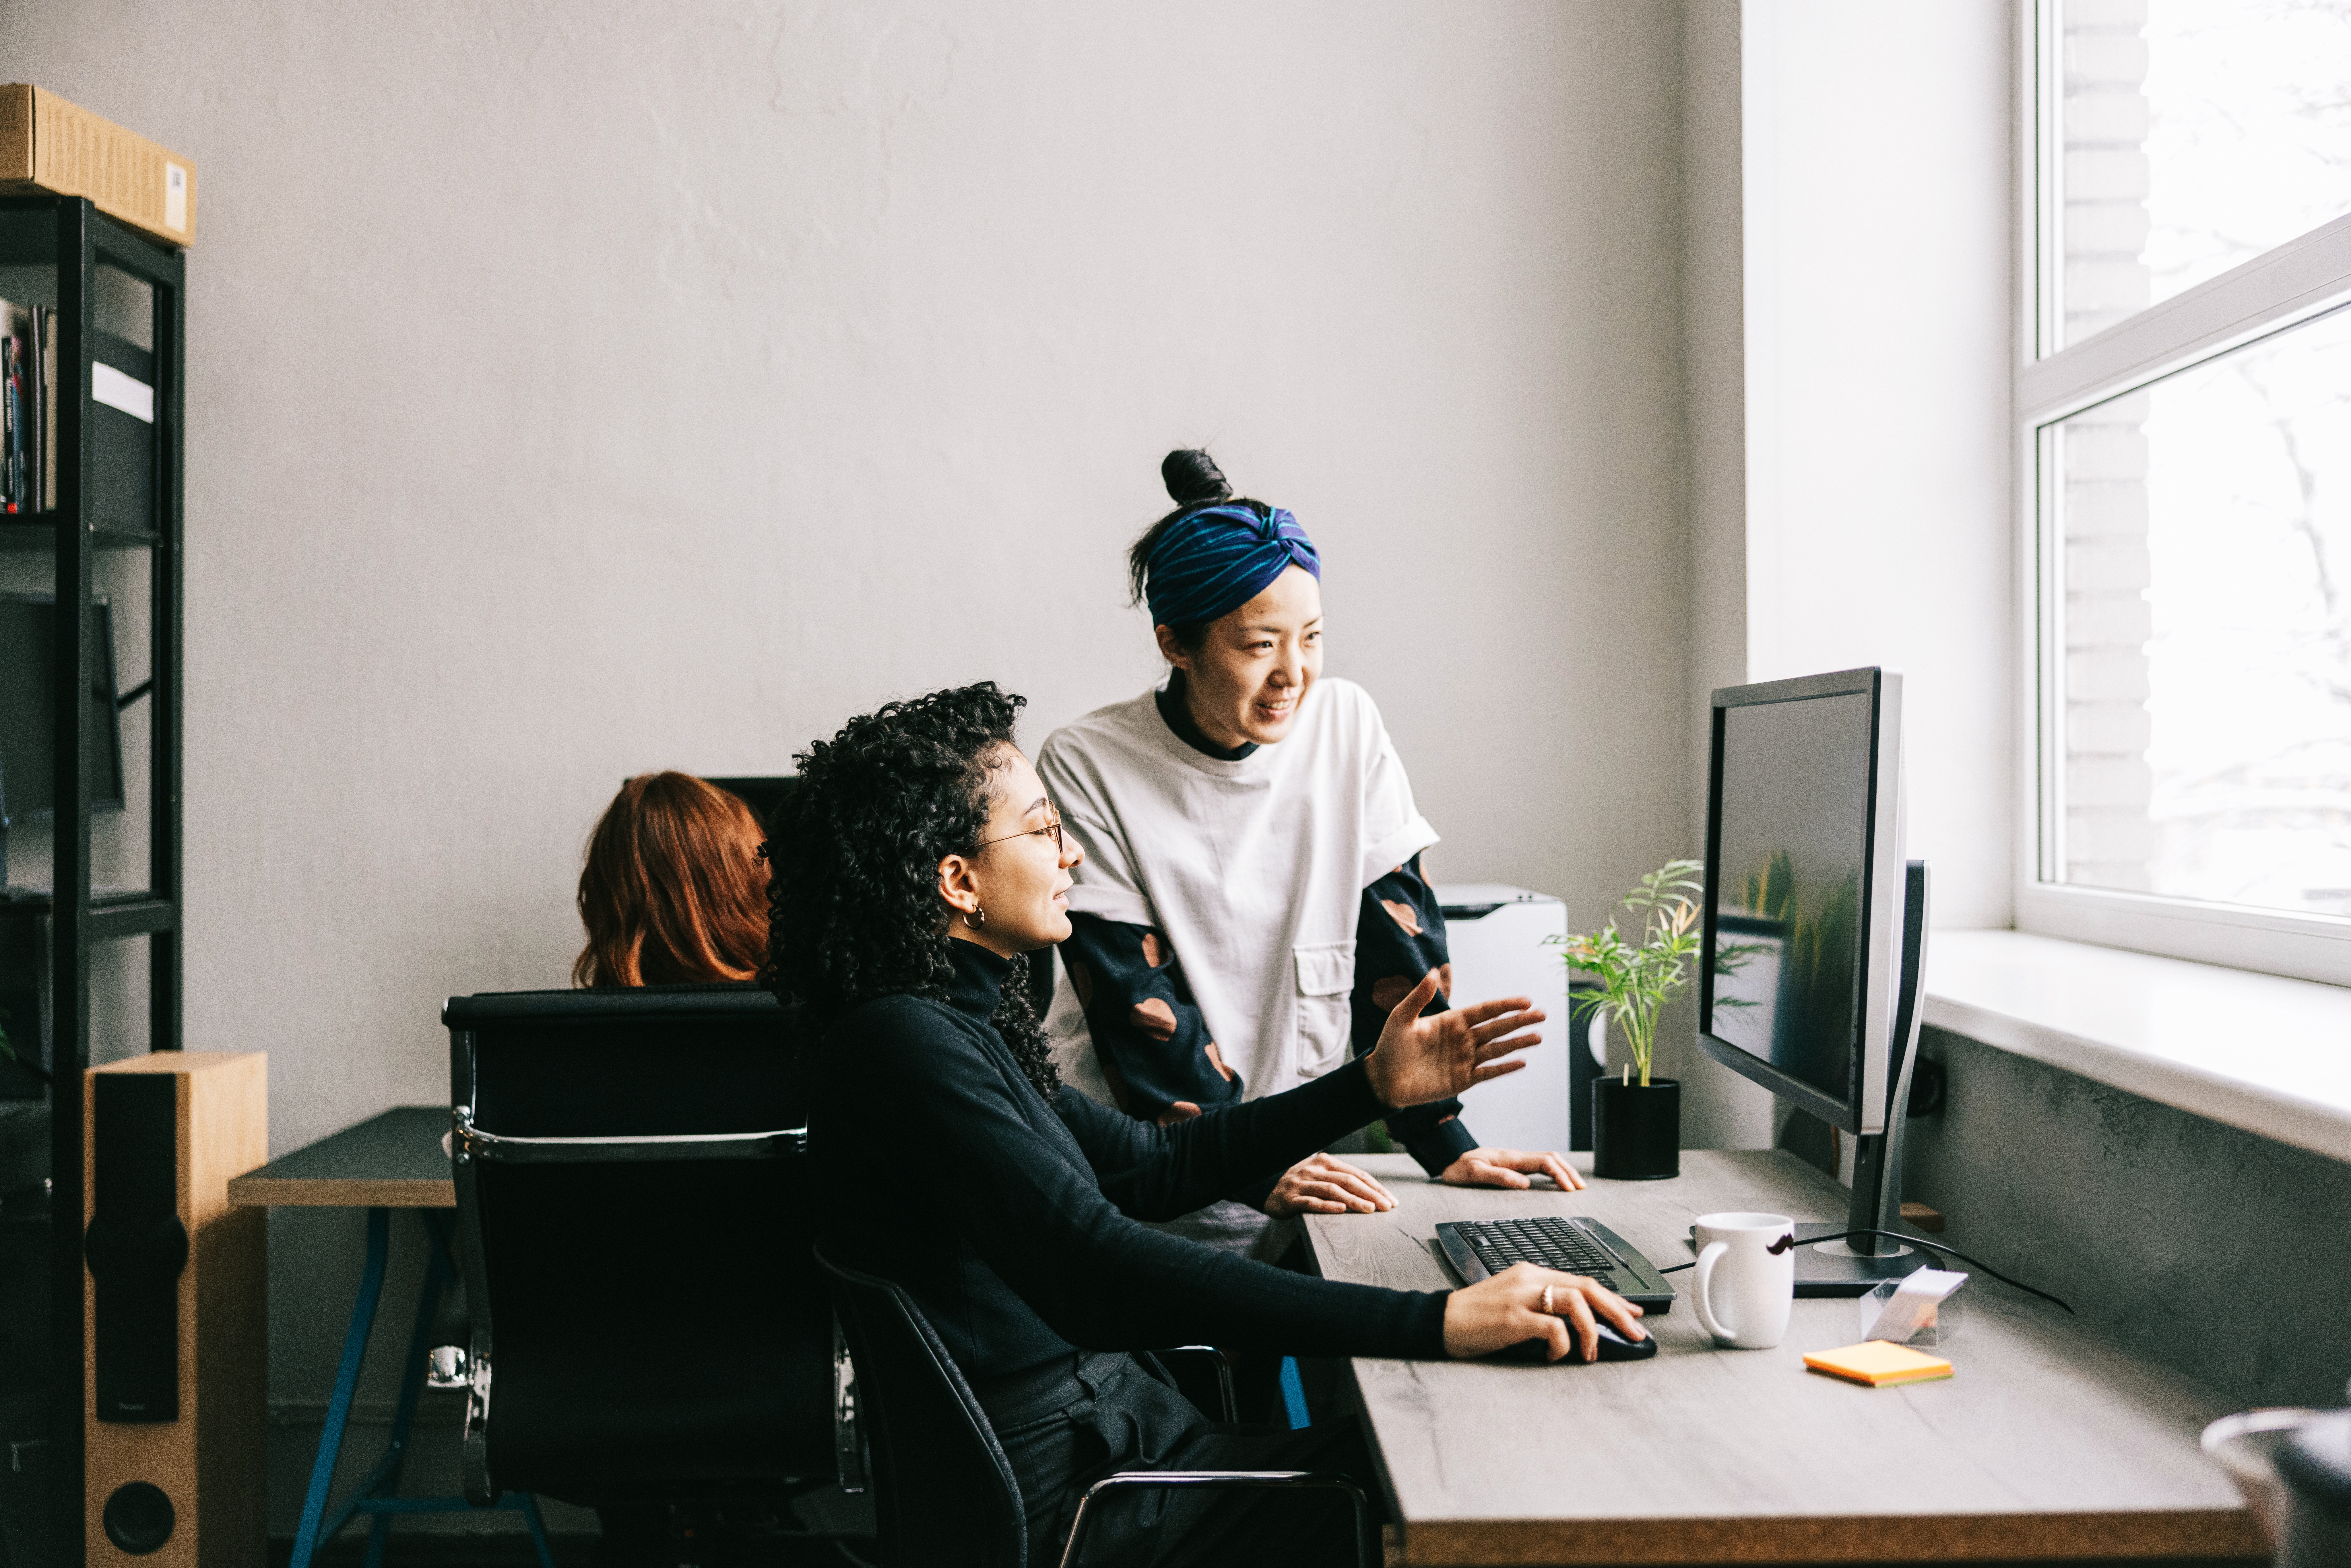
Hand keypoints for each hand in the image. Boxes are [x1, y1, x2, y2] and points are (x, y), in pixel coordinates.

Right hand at [1262, 1153, 1397, 1216]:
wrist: (1270, 1192)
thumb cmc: (1304, 1186)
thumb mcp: (1321, 1176)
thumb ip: (1342, 1179)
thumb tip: (1374, 1193)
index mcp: (1325, 1161)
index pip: (1356, 1173)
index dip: (1375, 1186)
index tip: (1391, 1199)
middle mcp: (1313, 1169)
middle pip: (1347, 1180)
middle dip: (1370, 1194)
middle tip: (1386, 1206)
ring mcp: (1301, 1183)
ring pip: (1332, 1190)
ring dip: (1353, 1200)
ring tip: (1370, 1209)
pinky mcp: (1290, 1198)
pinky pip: (1311, 1202)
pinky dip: (1327, 1205)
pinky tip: (1341, 1209)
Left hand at [1361, 971, 1543, 1109]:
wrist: (1382, 1078)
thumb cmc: (1390, 1046)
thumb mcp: (1402, 1017)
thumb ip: (1419, 996)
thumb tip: (1431, 971)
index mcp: (1452, 1021)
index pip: (1485, 1010)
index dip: (1505, 1005)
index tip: (1526, 1000)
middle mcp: (1463, 1039)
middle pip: (1497, 1028)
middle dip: (1519, 1021)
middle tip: (1542, 1014)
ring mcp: (1465, 1060)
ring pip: (1497, 1049)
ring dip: (1518, 1043)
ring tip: (1538, 1037)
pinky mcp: (1462, 1080)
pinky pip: (1488, 1072)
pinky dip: (1504, 1068)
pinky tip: (1521, 1061)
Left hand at [1440, 1147, 1585, 1192]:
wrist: (1448, 1164)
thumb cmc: (1458, 1170)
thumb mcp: (1473, 1173)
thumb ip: (1498, 1177)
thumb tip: (1525, 1184)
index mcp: (1510, 1158)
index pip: (1543, 1162)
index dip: (1559, 1174)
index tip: (1569, 1189)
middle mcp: (1516, 1157)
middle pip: (1551, 1158)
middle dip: (1568, 1171)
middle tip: (1580, 1188)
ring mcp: (1516, 1160)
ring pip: (1547, 1159)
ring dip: (1563, 1170)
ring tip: (1575, 1185)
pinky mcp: (1514, 1165)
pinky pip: (1539, 1165)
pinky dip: (1553, 1171)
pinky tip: (1558, 1180)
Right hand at [1441, 1262, 1645, 1362]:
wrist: (1439, 1321)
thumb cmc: (1476, 1317)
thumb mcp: (1513, 1302)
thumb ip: (1542, 1305)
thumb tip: (1578, 1324)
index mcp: (1530, 1273)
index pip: (1581, 1280)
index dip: (1612, 1298)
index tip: (1633, 1313)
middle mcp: (1529, 1278)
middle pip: (1586, 1287)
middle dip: (1616, 1311)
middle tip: (1634, 1332)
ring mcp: (1521, 1296)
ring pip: (1575, 1302)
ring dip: (1591, 1330)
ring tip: (1589, 1352)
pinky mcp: (1513, 1317)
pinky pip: (1553, 1327)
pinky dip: (1562, 1345)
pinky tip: (1553, 1356)